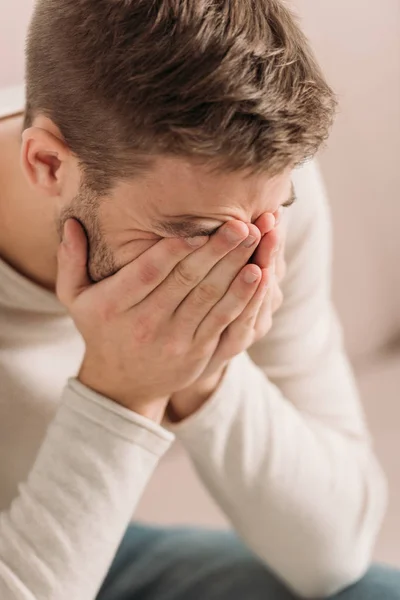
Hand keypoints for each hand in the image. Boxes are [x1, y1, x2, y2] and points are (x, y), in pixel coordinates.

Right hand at [56, 217, 266, 421]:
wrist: (122, 383)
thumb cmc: (100, 329)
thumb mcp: (75, 298)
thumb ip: (71, 261)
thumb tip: (70, 223)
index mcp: (113, 305)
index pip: (148, 273)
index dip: (173, 250)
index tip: (197, 227)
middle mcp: (145, 323)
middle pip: (186, 281)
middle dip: (216, 250)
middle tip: (239, 223)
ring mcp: (175, 340)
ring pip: (211, 298)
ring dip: (236, 267)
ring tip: (256, 238)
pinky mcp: (199, 352)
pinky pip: (225, 321)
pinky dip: (243, 297)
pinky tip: (259, 274)